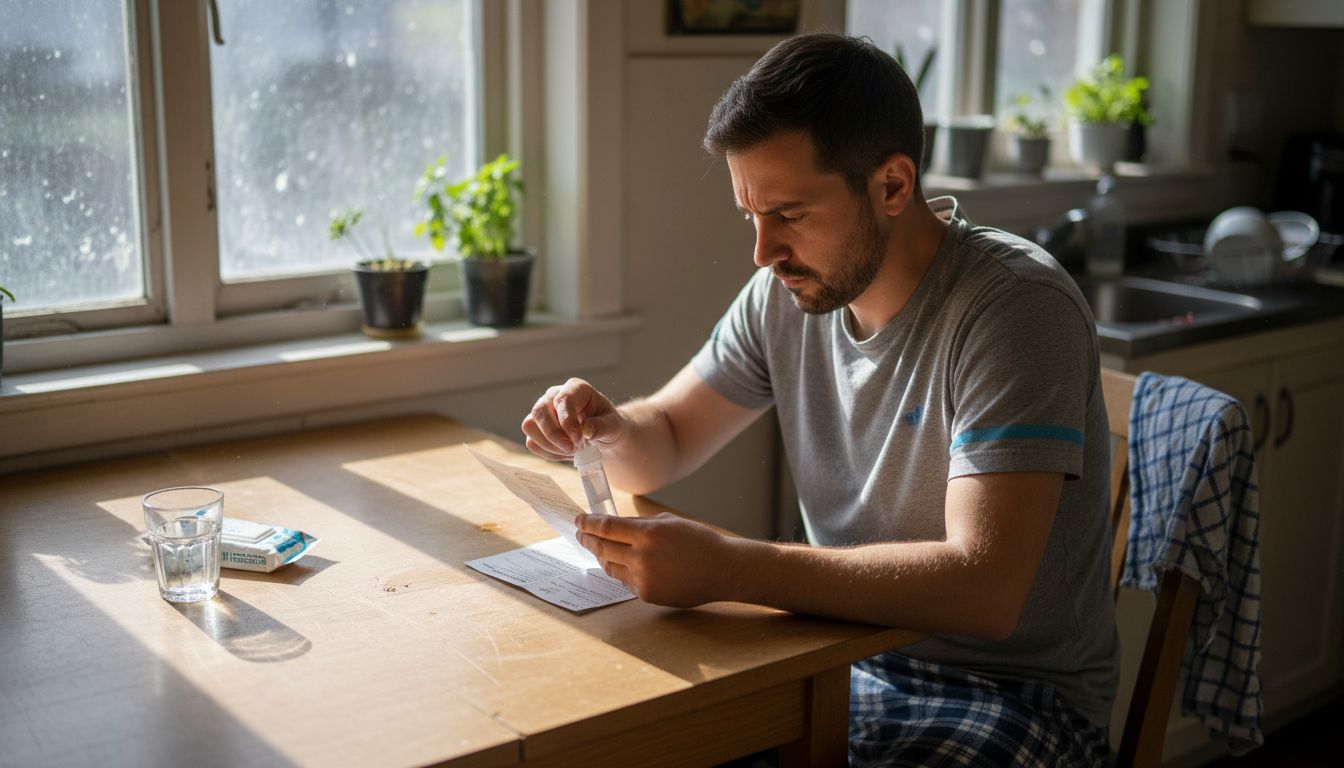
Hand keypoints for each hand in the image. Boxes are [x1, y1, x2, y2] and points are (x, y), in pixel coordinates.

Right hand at [521, 378, 624, 459]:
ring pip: (530, 426)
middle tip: (572, 449)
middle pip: (539, 411)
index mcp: (575, 388)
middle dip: (553, 435)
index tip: (578, 439)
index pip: (563, 399)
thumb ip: (602, 427)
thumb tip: (586, 429)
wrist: (602, 435)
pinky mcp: (536, 429)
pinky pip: (532, 442)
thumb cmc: (607, 425)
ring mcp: (543, 412)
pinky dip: (548, 453)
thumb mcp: (613, 426)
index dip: (567, 421)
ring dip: (550, 445)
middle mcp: (554, 396)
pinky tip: (565, 454)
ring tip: (572, 450)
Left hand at [575, 512, 732, 607]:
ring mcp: (643, 578)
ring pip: (610, 566)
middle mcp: (642, 556)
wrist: (722, 569)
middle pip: (602, 547)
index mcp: (648, 533)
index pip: (606, 527)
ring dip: (602, 556)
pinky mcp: (646, 595)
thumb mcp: (669, 522)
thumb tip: (614, 527)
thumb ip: (640, 525)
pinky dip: (623, 571)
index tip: (579, 520)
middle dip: (588, 539)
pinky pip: (625, 581)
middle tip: (581, 534)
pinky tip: (625, 565)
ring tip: (600, 549)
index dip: (588, 523)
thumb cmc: (698, 541)